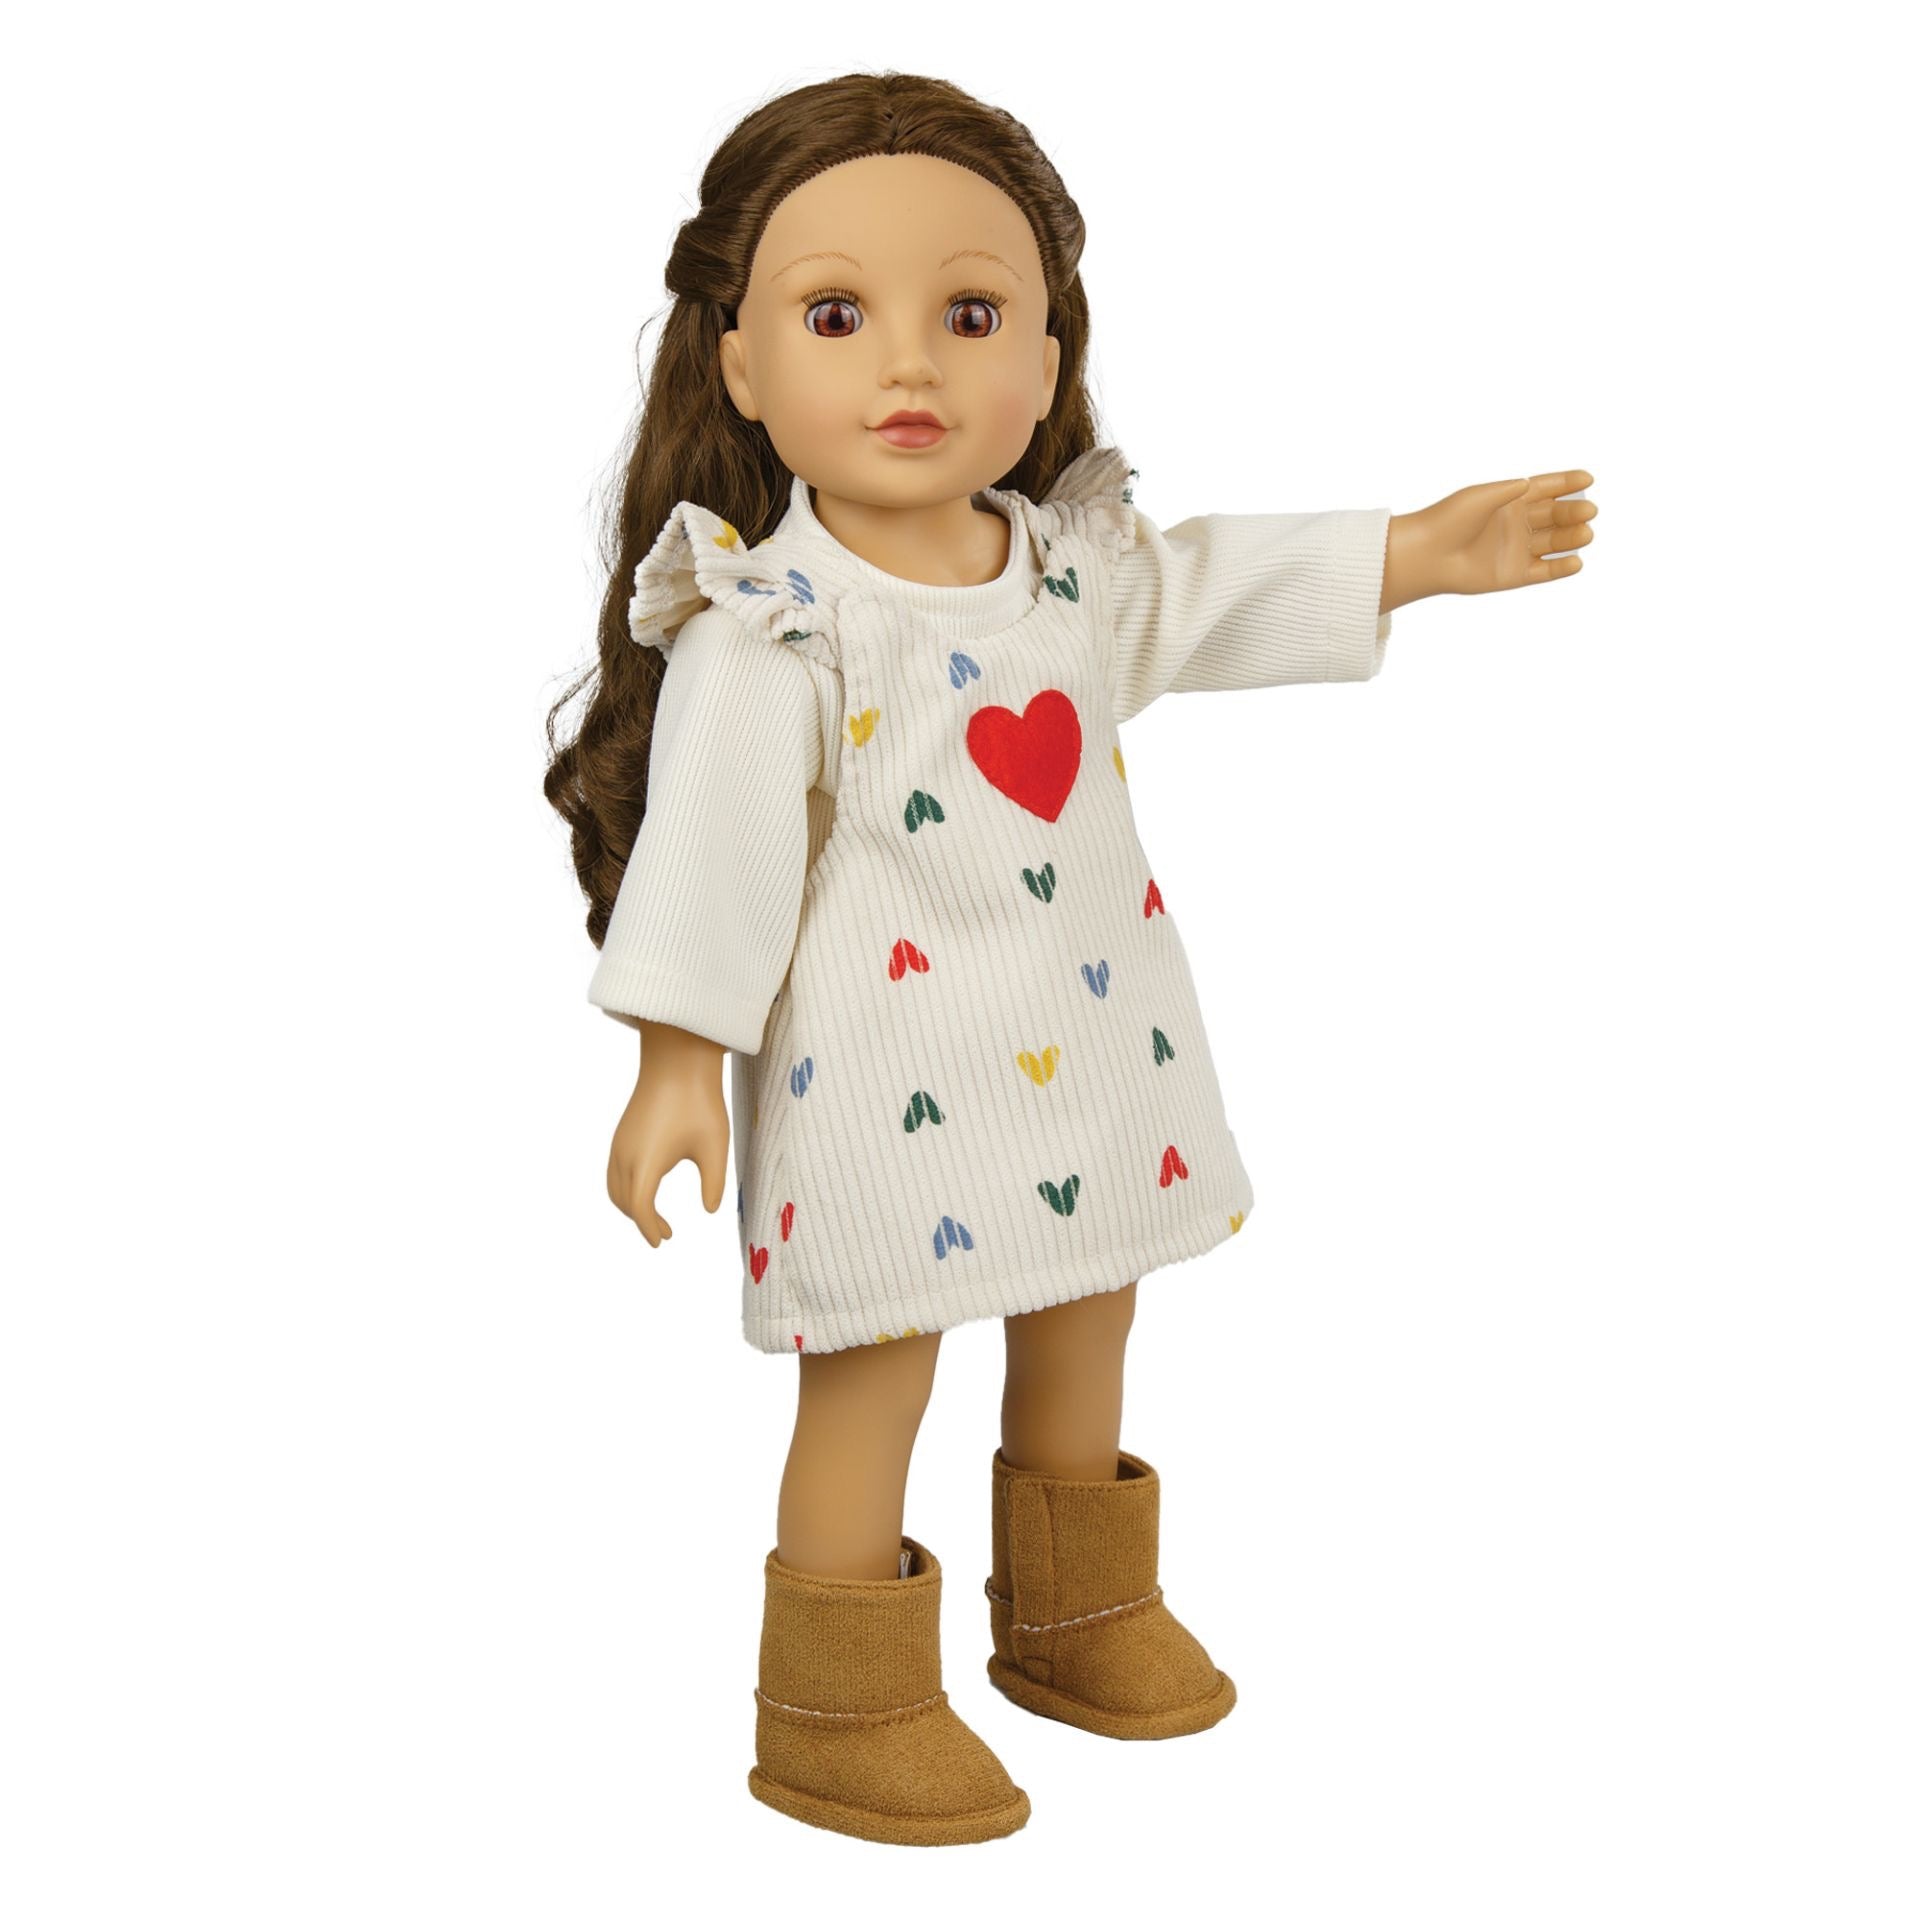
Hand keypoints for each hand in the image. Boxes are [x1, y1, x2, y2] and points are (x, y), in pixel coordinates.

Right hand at [606, 1021, 729, 1247]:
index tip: (663, 1242)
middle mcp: (625, 1155)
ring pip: (615, 1186)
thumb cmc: (699, 1102)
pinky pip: (615, 1170)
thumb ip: (713, 1183)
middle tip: (666, 1234)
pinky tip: (649, 1186)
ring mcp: (620, 1143)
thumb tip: (710, 1211)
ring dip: (630, 1205)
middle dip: (641, 1221)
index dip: (650, 1229)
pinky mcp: (622, 1133)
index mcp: (647, 1162)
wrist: (677, 1060)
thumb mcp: (714, 1146)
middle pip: (624, 1201)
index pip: (641, 1209)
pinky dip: (626, 1188)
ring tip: (656, 1216)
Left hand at [1383, 470, 1596, 609]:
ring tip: (1586, 534)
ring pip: (1553, 543)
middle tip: (1589, 511)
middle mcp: (1516, 524)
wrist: (1426, 556)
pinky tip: (1576, 562)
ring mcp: (1516, 549)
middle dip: (1573, 512)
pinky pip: (1544, 571)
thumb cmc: (1448, 520)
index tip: (1588, 479)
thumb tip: (1530, 483)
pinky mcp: (1513, 575)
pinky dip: (1561, 568)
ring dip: (1572, 538)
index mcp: (1509, 500)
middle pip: (1555, 516)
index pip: (1546, 489)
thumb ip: (1508, 490)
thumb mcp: (1480, 497)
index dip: (1567, 483)